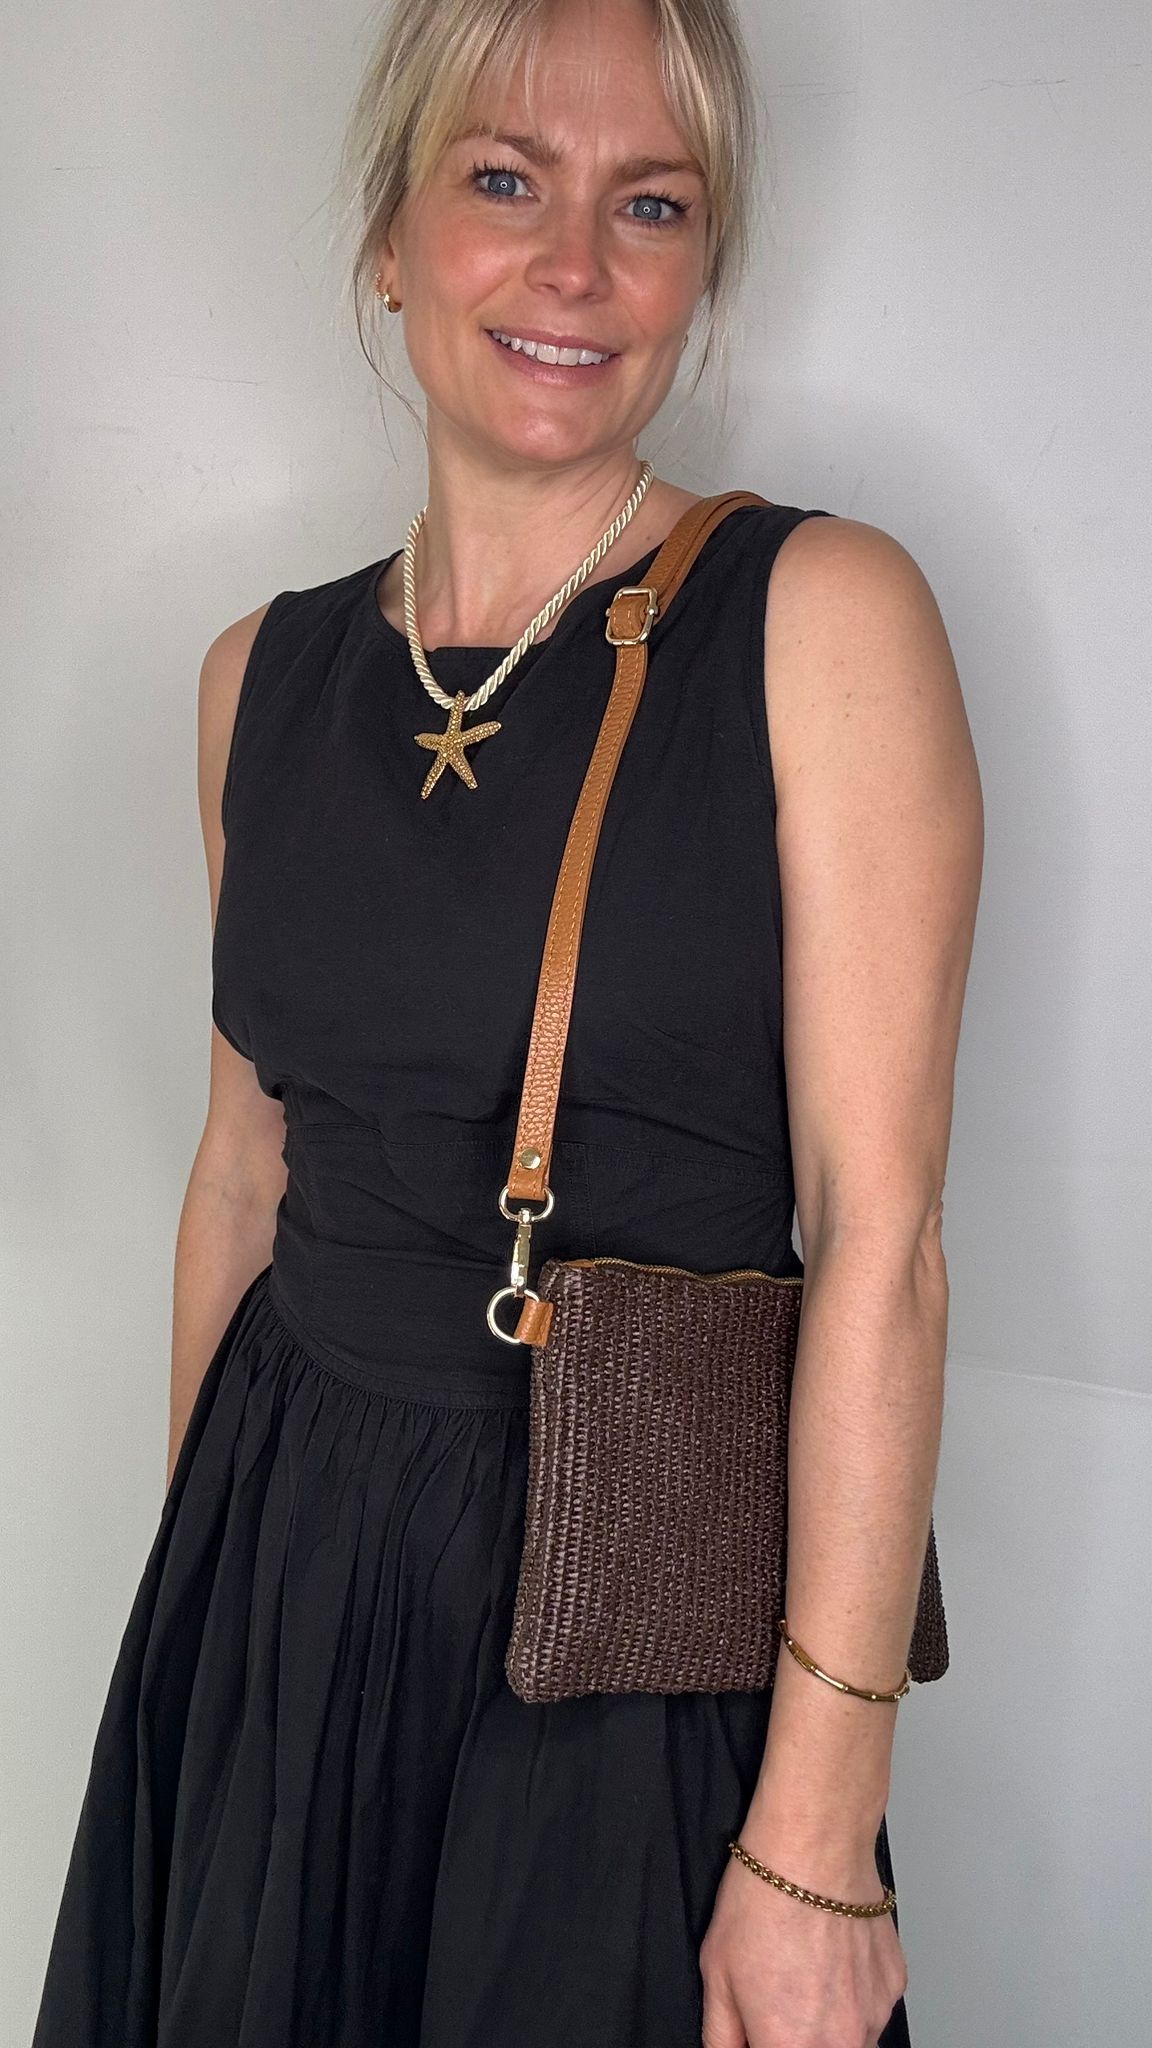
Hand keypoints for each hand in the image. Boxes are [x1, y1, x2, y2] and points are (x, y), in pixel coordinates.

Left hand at [698, 1829, 907, 2046]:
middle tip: (779, 1997)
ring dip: (827, 2020)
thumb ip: (722, 2034)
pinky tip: (831, 1955)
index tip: (758, 2028)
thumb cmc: (765, 1901)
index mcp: (793, 2046)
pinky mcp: (895, 1985)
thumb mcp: (716, 1975)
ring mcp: (875, 2015)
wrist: (815, 1847)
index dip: (764, 2041)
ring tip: (806, 1970)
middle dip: (796, 2035)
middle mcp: (842, 2042)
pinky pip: (869, 2006)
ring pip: (848, 2036)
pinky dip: (851, 1993)